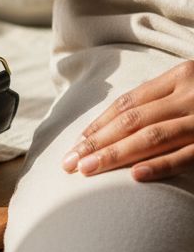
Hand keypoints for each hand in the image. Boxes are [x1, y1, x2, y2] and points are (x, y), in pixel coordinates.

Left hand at [62, 60, 193, 180]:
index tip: (76, 144)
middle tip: (69, 163)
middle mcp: (189, 94)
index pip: (129, 102)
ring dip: (115, 154)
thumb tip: (117, 123)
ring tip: (87, 170)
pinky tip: (135, 175)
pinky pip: (186, 156)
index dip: (99, 124)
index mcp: (180, 76)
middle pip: (133, 120)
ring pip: (153, 136)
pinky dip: (160, 165)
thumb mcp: (191, 88)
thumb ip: (164, 99)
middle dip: (97, 142)